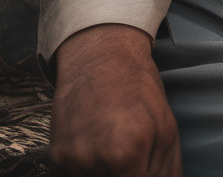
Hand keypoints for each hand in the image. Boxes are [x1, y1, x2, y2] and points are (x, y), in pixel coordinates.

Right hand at [49, 23, 182, 176]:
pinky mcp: (56, 157)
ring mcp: (71, 160)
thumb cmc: (140, 89)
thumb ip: (167, 168)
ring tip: (116, 138)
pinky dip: (91, 164)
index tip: (145, 165)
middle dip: (129, 172)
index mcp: (126, 152)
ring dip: (109, 170)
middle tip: (133, 148)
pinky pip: (78, 175)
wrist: (100, 57)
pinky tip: (99, 138)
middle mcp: (93, 160)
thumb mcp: (166, 126)